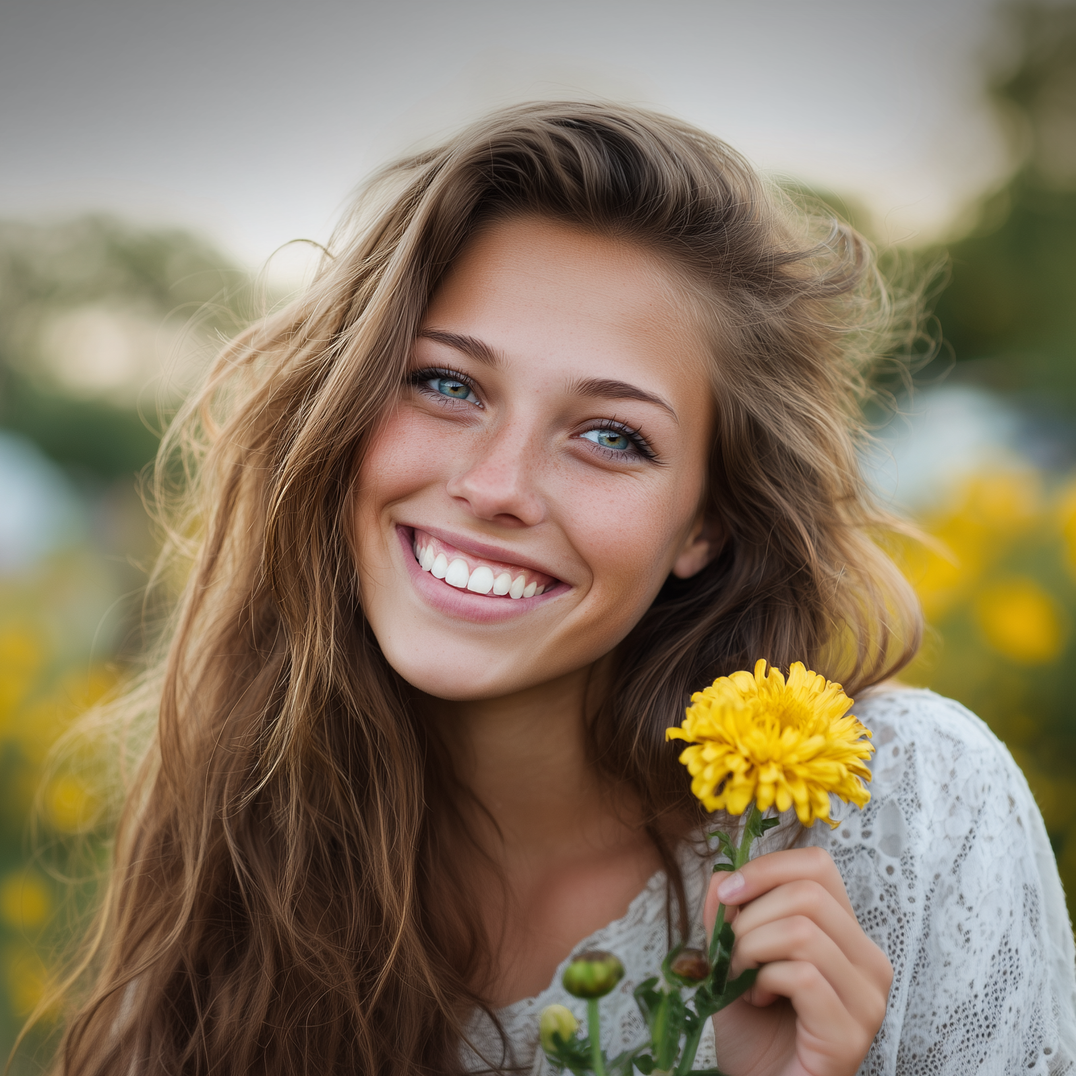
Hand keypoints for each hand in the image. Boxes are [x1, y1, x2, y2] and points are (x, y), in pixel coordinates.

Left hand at [703, 846, 891, 1075]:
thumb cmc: (753, 1029)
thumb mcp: (732, 957)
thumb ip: (729, 914)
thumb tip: (722, 876)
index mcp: (845, 933)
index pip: (818, 866)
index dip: (766, 868)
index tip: (727, 894)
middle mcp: (869, 961)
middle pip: (808, 893)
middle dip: (751, 916)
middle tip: (733, 954)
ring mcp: (867, 999)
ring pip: (804, 931)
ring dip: (752, 949)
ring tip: (743, 979)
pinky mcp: (851, 1033)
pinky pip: (803, 977)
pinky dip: (766, 981)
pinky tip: (758, 1001)